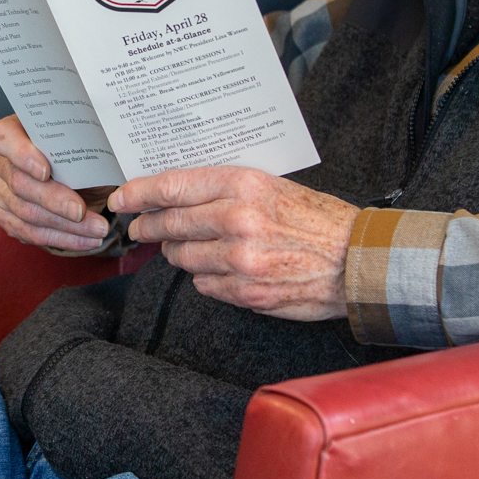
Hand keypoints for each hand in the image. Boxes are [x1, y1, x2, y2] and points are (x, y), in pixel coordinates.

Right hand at [0, 115, 114, 250]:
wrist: (80, 177)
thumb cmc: (78, 153)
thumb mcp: (83, 143)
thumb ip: (83, 145)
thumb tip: (105, 156)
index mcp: (12, 132)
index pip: (2, 137)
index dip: (21, 154)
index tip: (46, 171)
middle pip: (19, 183)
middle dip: (53, 200)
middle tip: (81, 210)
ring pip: (27, 213)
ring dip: (66, 225)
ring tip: (97, 229)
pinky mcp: (7, 217)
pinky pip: (31, 233)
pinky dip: (63, 238)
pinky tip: (87, 239)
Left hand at [108, 168, 357, 320]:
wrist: (357, 260)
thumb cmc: (316, 219)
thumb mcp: (272, 185)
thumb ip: (224, 189)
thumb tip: (175, 194)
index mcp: (244, 185)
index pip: (172, 187)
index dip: (139, 193)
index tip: (121, 198)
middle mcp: (238, 220)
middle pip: (169, 223)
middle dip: (148, 226)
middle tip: (140, 227)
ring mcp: (240, 260)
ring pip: (181, 258)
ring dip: (178, 253)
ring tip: (188, 247)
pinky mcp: (246, 293)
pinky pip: (204, 285)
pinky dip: (206, 277)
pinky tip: (222, 268)